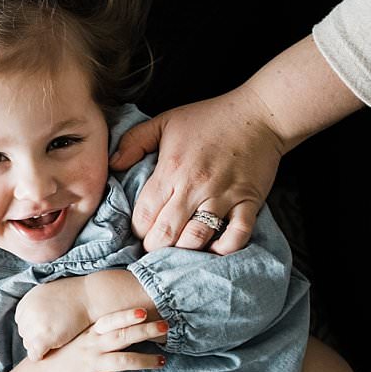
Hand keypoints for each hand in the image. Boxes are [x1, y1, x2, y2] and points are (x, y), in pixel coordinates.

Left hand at [15, 277, 92, 357]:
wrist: (89, 298)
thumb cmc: (72, 297)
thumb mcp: (46, 295)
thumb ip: (35, 307)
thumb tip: (32, 321)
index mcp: (26, 304)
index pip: (22, 323)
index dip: (34, 328)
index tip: (47, 329)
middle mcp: (27, 314)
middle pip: (24, 334)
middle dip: (36, 337)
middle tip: (53, 337)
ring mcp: (35, 326)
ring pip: (28, 345)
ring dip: (39, 346)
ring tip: (55, 343)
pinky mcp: (44, 337)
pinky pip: (35, 354)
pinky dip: (40, 356)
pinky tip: (49, 354)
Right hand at [33, 308, 169, 371]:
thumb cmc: (70, 352)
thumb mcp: (83, 337)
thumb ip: (105, 331)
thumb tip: (133, 322)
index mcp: (91, 333)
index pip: (111, 321)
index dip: (127, 316)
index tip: (143, 311)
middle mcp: (93, 346)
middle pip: (122, 337)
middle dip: (145, 331)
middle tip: (165, 326)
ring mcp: (92, 365)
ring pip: (123, 360)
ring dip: (145, 360)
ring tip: (162, 361)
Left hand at [110, 83, 285, 254]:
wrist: (257, 116)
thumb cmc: (208, 118)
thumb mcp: (164, 122)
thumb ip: (134, 142)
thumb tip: (113, 164)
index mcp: (171, 169)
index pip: (145, 212)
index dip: (137, 230)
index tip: (137, 234)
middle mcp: (195, 187)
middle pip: (167, 231)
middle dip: (156, 246)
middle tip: (154, 250)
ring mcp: (223, 196)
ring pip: (198, 237)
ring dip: (184, 251)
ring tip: (177, 255)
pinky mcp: (248, 202)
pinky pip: (237, 234)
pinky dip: (225, 248)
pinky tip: (214, 250)